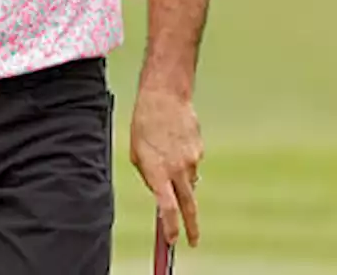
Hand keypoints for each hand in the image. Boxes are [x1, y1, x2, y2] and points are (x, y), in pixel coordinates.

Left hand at [130, 87, 203, 247]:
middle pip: (189, 205)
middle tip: (192, 240)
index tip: (173, 241)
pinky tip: (174, 142)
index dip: (171, 227)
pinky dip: (184, 160)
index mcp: (158, 171)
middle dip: (191, 226)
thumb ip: (148, 175)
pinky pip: (192, 163)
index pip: (168, 208)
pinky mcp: (199, 149)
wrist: (165, 96)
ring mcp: (191, 159)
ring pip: (189, 181)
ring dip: (181, 179)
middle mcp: (177, 168)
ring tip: (167, 155)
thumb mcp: (137, 153)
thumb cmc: (144, 123)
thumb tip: (160, 190)